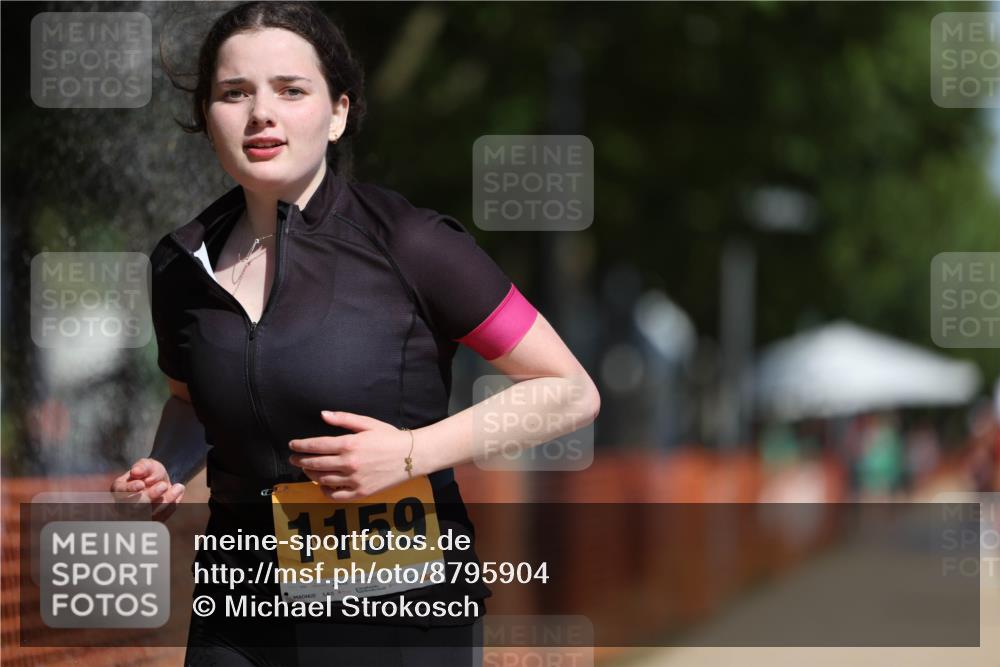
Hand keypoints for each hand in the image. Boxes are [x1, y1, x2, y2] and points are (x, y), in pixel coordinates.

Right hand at [110, 457, 184, 519]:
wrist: (163, 482)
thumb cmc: (151, 473)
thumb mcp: (148, 465)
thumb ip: (142, 467)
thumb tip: (135, 471)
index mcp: (119, 490)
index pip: (120, 492)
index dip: (130, 489)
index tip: (141, 484)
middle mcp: (125, 506)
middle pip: (134, 507)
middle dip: (149, 496)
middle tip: (163, 485)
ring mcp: (139, 516)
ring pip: (149, 514)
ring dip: (165, 501)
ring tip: (178, 487)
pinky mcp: (152, 522)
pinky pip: (161, 518)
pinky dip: (171, 507)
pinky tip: (179, 492)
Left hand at [288, 411, 414, 500]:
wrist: (411, 456)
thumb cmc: (390, 437)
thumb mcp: (367, 423)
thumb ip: (343, 419)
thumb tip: (323, 415)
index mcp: (349, 444)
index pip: (316, 446)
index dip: (301, 446)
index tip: (292, 445)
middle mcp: (349, 463)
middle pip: (315, 463)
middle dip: (300, 460)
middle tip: (293, 458)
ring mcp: (354, 480)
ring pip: (323, 480)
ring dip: (310, 474)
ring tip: (307, 469)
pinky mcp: (361, 492)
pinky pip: (336, 495)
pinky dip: (325, 490)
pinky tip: (322, 485)